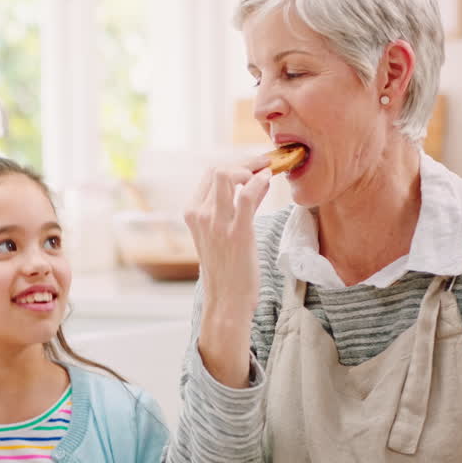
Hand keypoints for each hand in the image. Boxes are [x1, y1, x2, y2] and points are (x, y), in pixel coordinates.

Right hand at [183, 157, 271, 386]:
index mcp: (192, 213)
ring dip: (252, 168)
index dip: (234, 164)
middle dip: (245, 162)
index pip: (210, 173)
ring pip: (228, 175)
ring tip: (268, 172)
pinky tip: (269, 181)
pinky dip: (259, 182)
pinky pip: (246, 195)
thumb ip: (236, 206)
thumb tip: (257, 180)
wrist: (226, 301)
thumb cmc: (227, 269)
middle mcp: (201, 215)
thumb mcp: (221, 234)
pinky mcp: (237, 233)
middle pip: (219, 169)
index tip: (254, 165)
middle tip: (265, 164)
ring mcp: (217, 223)